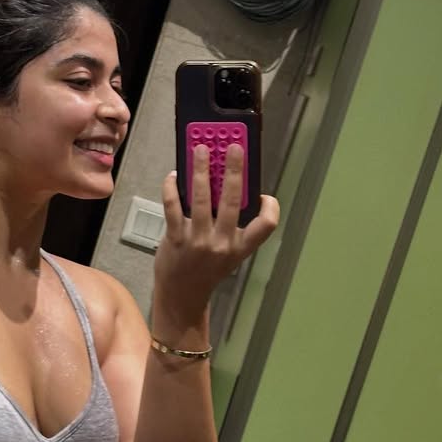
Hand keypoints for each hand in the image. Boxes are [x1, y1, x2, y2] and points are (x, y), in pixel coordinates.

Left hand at [155, 145, 278, 326]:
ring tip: (200, 150)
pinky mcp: (176, 239)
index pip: (267, 225)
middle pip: (232, 200)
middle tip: (233, 146)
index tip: (263, 193)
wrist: (181, 295)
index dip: (270, 206)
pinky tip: (173, 176)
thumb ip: (231, 226)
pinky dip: (172, 188)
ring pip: (201, 198)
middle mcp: (222, 244)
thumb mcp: (228, 254)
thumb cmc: (204, 270)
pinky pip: (173, 207)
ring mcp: (198, 241)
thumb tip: (223, 184)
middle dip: (234, 169)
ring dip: (200, 170)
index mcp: (240, 247)